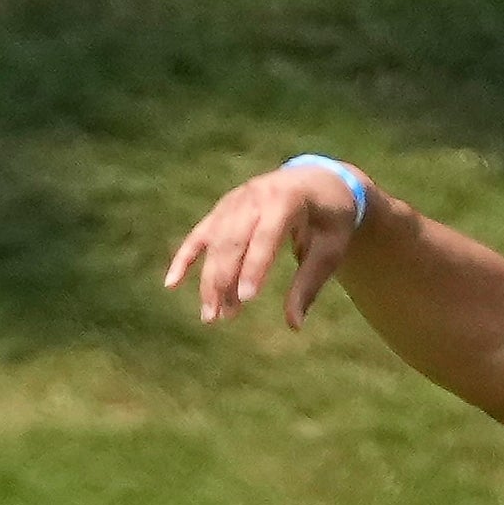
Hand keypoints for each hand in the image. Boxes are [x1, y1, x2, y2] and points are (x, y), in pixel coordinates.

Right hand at [164, 163, 364, 327]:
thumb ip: (310, 283)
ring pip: (215, 242)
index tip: (247, 298)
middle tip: (222, 318)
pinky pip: (201, 234)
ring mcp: (236, 200)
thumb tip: (294, 325)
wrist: (319, 179)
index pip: (266, 234)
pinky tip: (171, 284)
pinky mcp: (224, 208)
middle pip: (233, 240)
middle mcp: (256, 195)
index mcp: (287, 199)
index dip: (255, 265)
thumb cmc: (331, 217)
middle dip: (224, 280)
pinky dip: (185, 257)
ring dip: (210, 279)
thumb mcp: (331, 248)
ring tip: (211, 315)